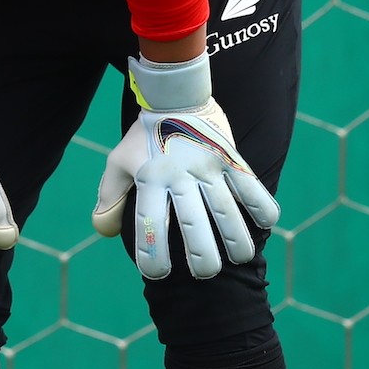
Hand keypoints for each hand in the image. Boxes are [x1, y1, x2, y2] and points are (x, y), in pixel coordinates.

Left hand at [92, 53, 278, 280]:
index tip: (157, 274)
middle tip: (205, 273)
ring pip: (227, 209)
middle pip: (193, 223)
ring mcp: (208, 166)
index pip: (149, 223)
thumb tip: (103, 231)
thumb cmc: (143, 136)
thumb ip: (109, 197)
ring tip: (240, 259)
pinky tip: (265, 224)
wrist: (174, 94)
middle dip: (202, 256)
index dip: (152, 254)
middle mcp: (179, 175)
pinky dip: (261, 205)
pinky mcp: (230, 158)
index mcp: (150, 178)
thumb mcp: (118, 162)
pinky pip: (251, 185)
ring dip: (236, 239)